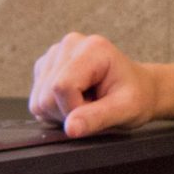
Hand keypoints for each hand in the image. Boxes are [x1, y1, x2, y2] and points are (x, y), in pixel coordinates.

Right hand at [28, 32, 159, 136]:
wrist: (137, 88)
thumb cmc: (136, 96)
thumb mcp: (126, 110)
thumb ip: (97, 118)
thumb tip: (70, 128)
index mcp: (92, 49)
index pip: (62, 86)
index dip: (74, 109)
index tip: (95, 111)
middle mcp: (70, 45)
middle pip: (46, 94)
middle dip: (68, 112)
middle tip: (93, 107)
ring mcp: (55, 54)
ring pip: (38, 99)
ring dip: (61, 111)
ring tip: (86, 103)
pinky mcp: (46, 66)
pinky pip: (37, 99)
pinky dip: (55, 108)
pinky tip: (75, 100)